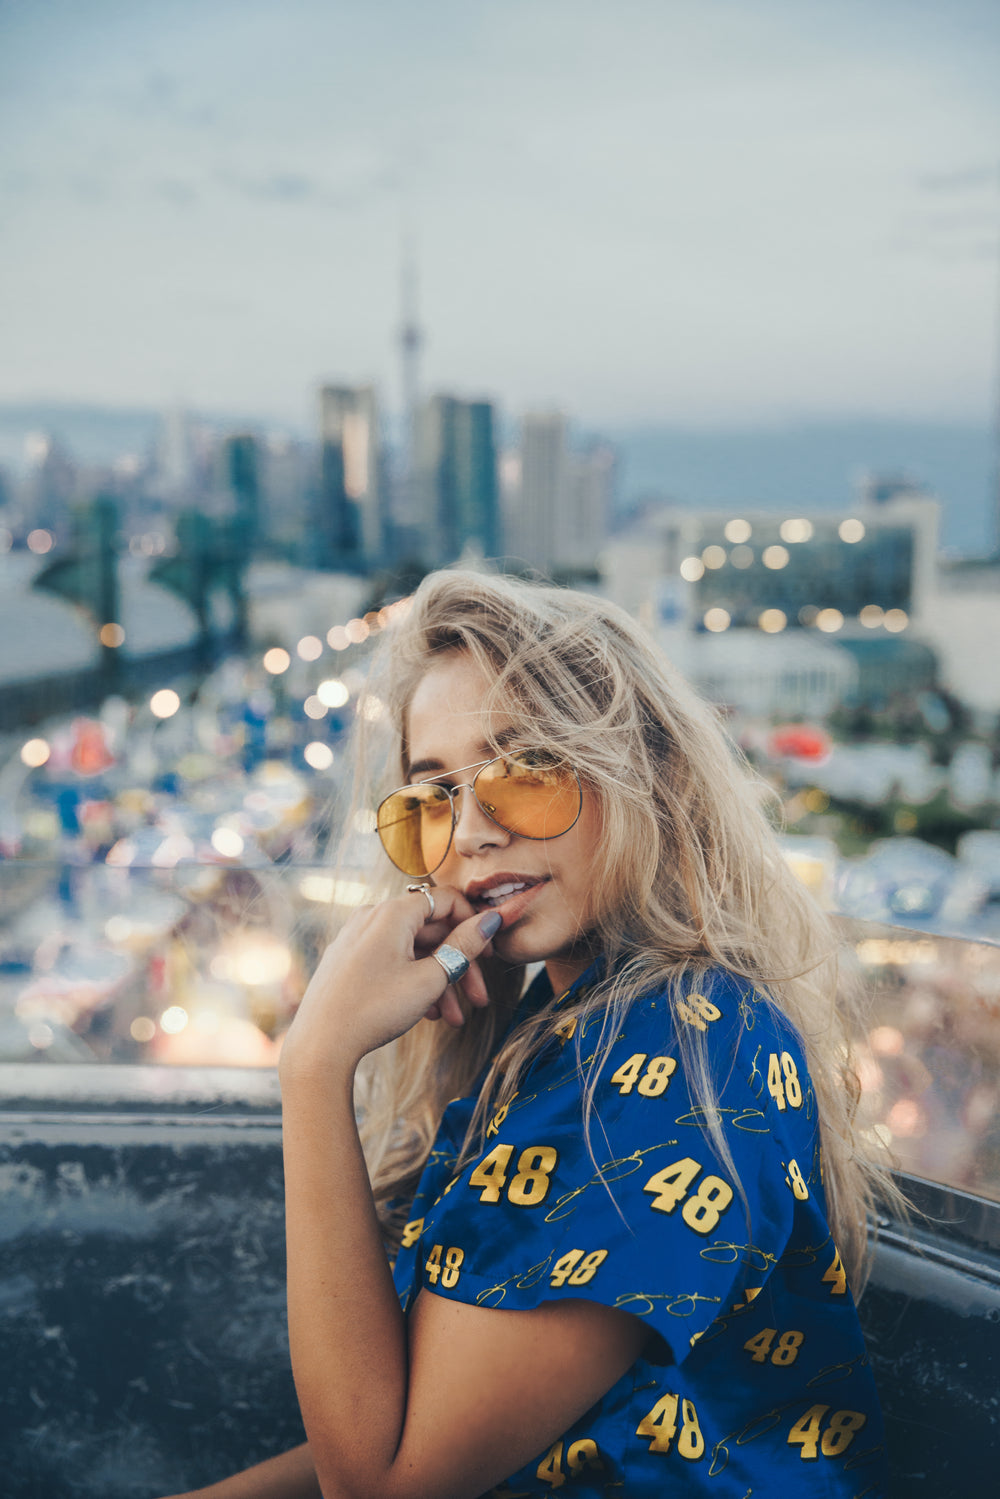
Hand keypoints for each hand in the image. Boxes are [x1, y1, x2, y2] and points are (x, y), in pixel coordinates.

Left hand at [279, 886, 502, 1076]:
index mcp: (392, 913)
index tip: (488, 954)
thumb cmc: (374, 1009)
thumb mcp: (429, 979)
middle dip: (459, 965)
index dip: (473, 924)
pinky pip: (391, 961)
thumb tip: (492, 919)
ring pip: (412, 951)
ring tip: (454, 1018)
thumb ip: (464, 947)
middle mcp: (372, 917)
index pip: (446, 900)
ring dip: (439, 981)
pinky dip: (413, 982)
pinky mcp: (349, 960)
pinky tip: (427, 1014)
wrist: (320, 1044)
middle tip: (479, 997)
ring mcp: (357, 939)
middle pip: (430, 931)